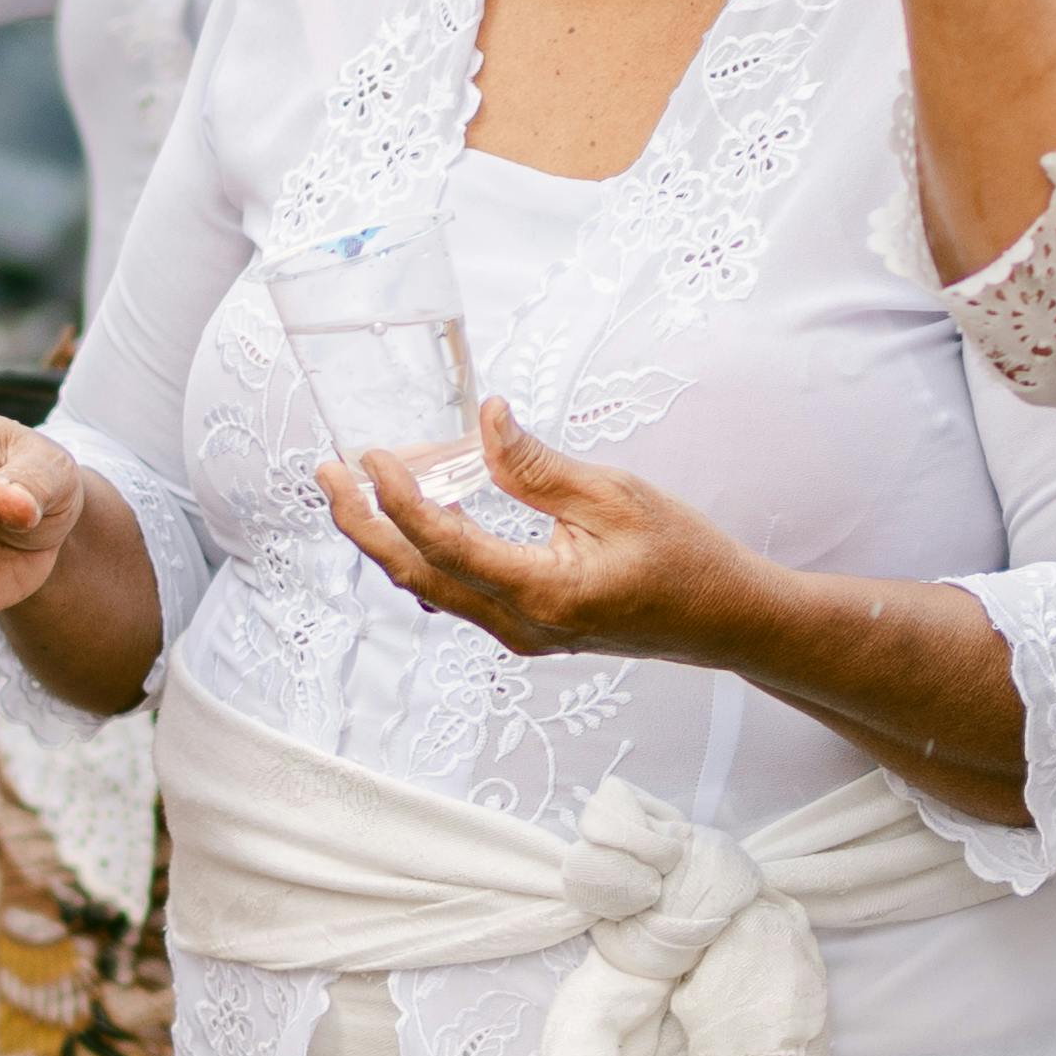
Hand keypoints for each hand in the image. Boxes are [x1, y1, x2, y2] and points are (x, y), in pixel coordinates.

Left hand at [321, 410, 771, 668]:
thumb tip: (488, 420)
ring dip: (389, 538)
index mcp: (544, 593)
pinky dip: (427, 552)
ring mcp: (521, 635)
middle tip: (327, 473)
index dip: (397, 497)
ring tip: (360, 486)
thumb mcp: (616, 495)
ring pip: (431, 588)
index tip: (370, 454)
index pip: (444, 544)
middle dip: (363, 524)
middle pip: (416, 576)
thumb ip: (539, 466)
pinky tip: (420, 514)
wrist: (727, 618)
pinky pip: (459, 592)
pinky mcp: (528, 628)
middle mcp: (521, 626)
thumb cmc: (686, 556)